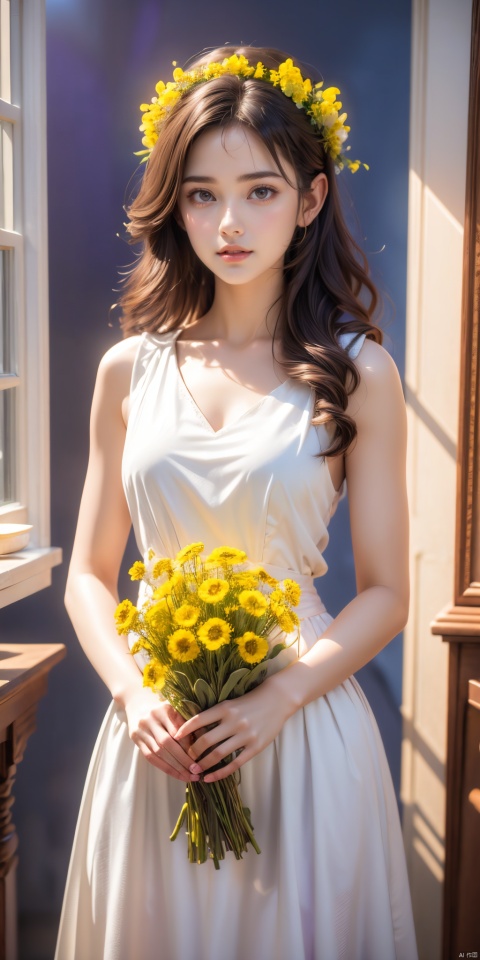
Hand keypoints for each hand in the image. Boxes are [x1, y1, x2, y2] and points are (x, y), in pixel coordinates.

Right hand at [124, 685, 200, 782]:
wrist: (138, 701)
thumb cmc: (164, 708)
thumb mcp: (176, 709)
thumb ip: (189, 724)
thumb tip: (205, 742)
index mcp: (164, 709)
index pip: (178, 731)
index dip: (188, 746)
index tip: (201, 758)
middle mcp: (151, 718)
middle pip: (167, 743)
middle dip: (183, 760)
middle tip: (197, 772)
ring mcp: (141, 729)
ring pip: (158, 752)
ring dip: (174, 768)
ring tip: (188, 777)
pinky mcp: (135, 738)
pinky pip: (150, 757)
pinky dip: (164, 767)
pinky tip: (176, 774)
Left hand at [173, 679, 291, 782]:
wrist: (276, 700)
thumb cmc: (250, 701)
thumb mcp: (230, 703)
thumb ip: (215, 715)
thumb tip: (193, 729)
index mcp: (225, 708)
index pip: (199, 720)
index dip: (185, 729)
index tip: (174, 738)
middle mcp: (234, 721)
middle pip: (206, 740)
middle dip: (193, 752)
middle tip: (186, 758)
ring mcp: (245, 735)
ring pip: (218, 754)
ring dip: (203, 764)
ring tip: (194, 770)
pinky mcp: (255, 747)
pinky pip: (235, 764)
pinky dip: (220, 773)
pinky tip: (210, 778)